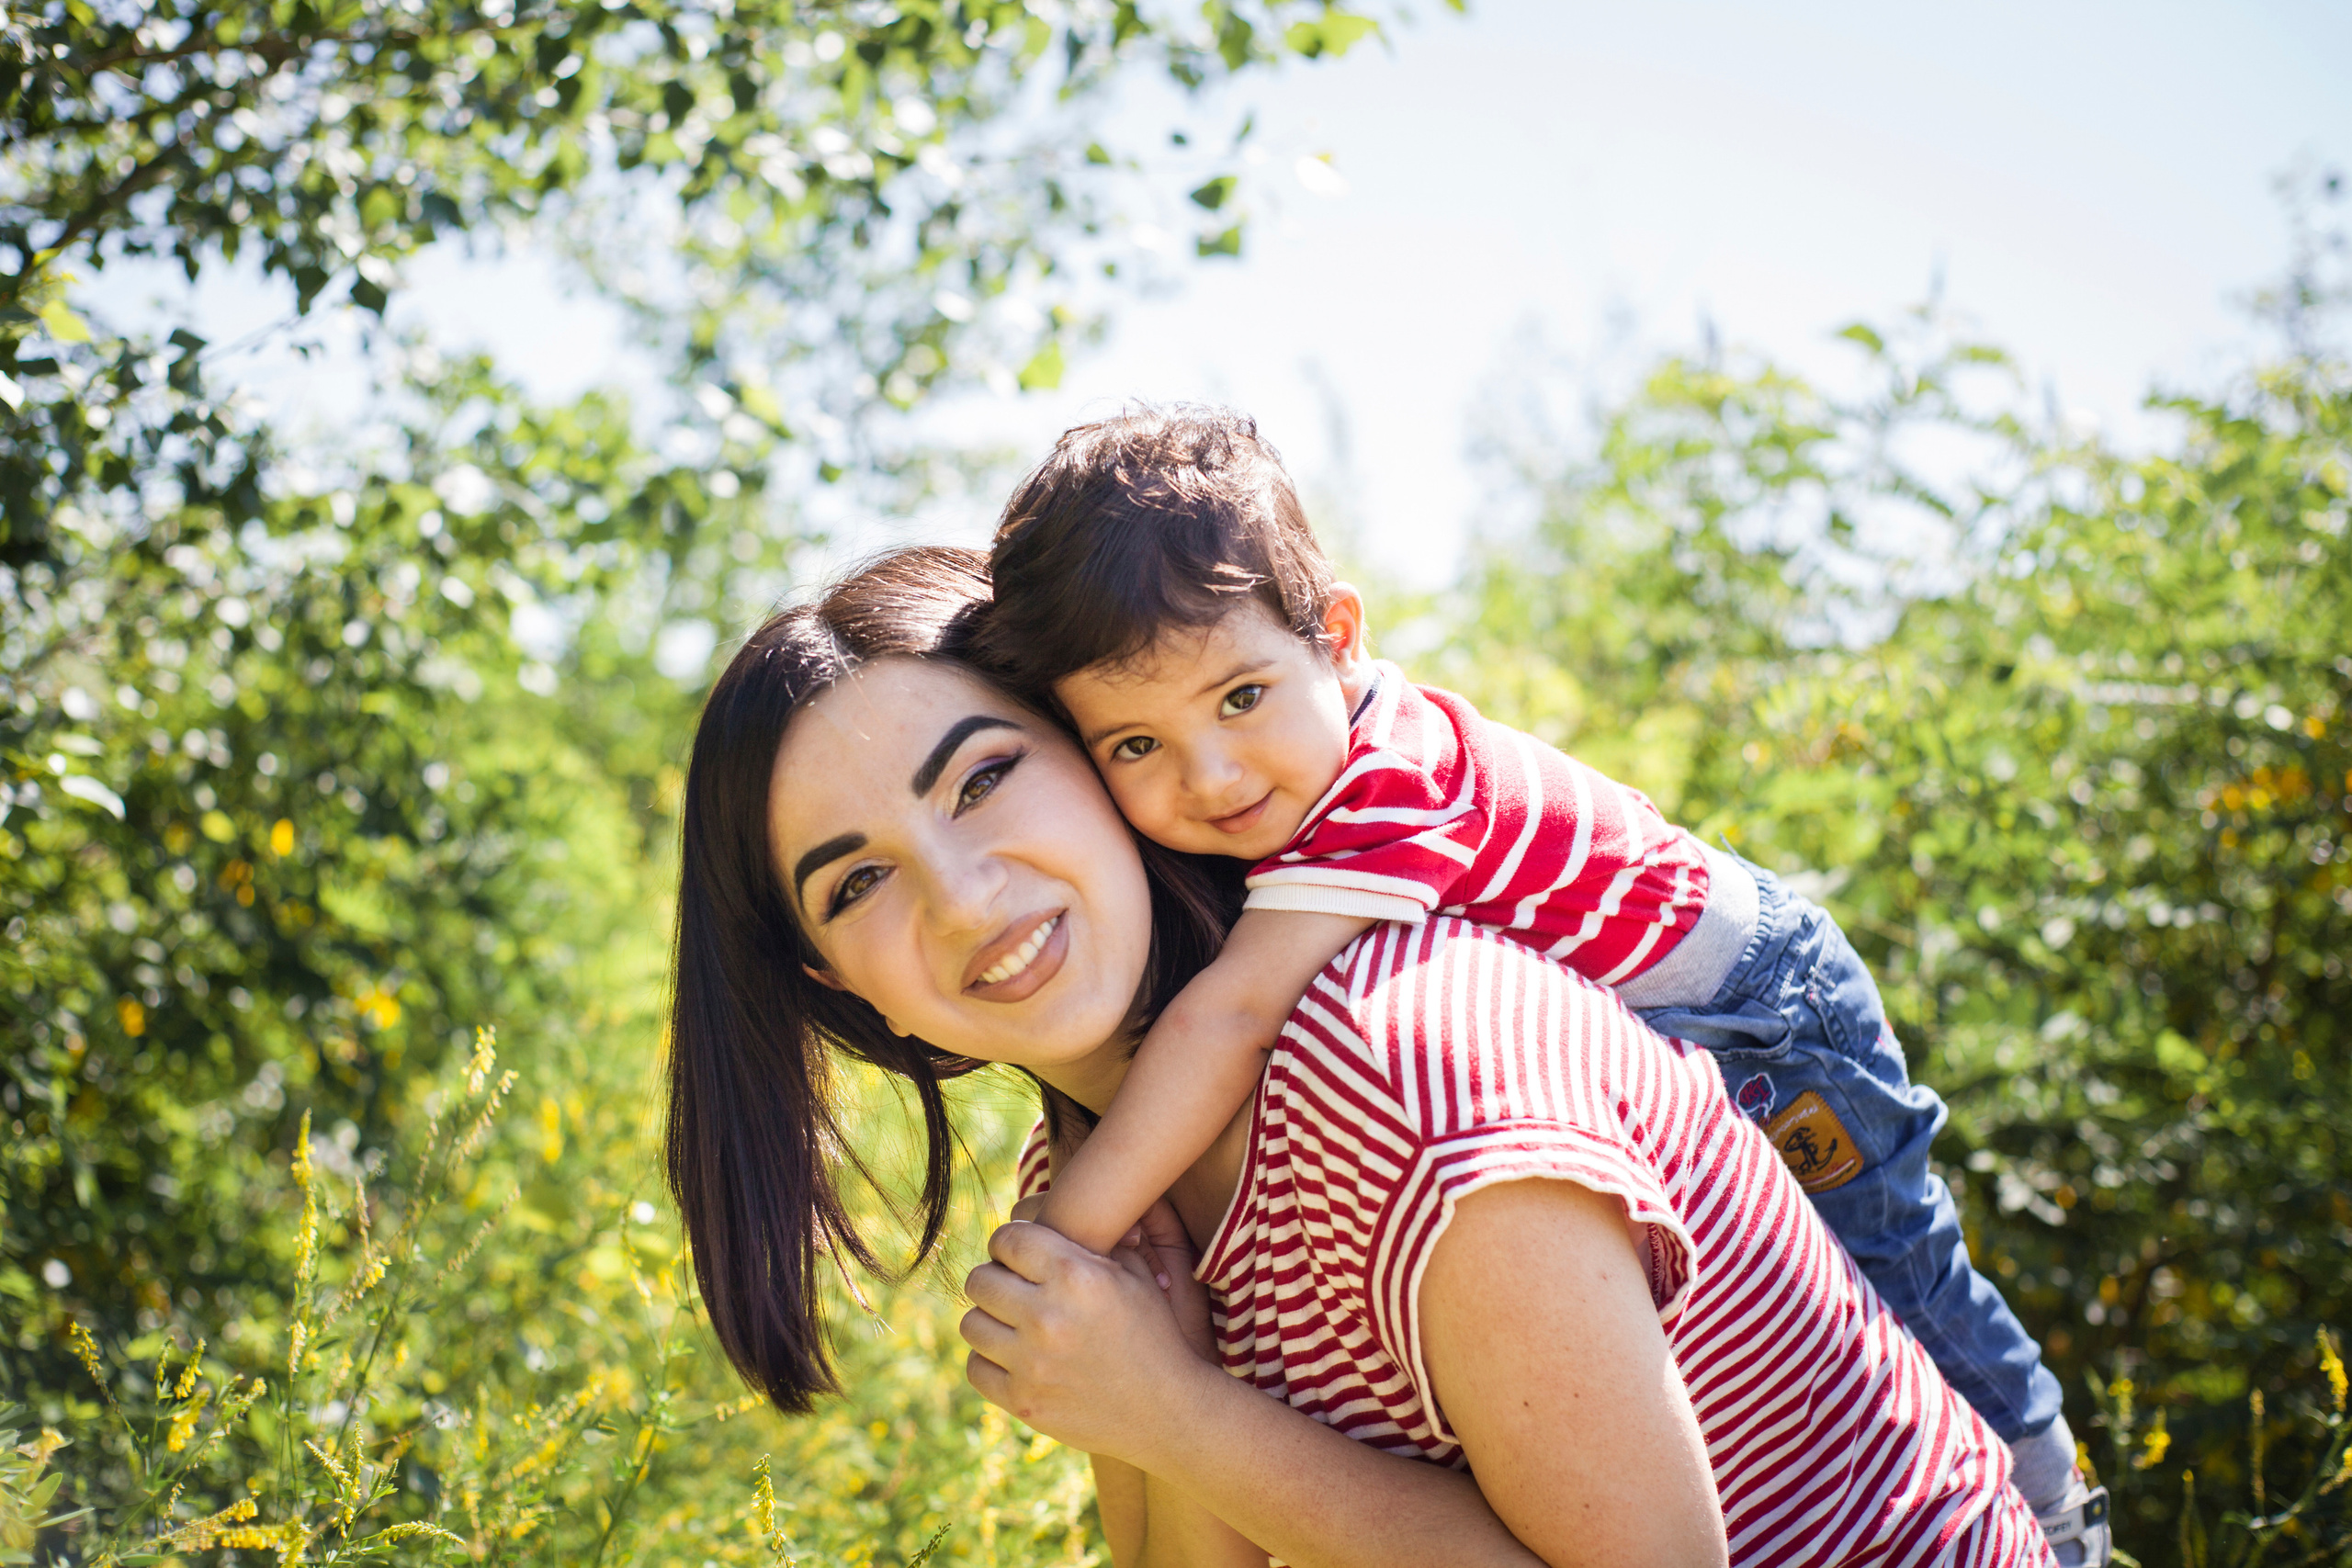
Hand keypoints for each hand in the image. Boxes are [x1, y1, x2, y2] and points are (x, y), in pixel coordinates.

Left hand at [960, 1219, 1217, 1465]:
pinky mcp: (1023, 1403)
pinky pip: (975, 1368)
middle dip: (996, 1279)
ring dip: (990, 1320)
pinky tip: (1016, 1358)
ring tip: (1015, 1324)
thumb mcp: (1134, 1274)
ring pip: (971, 1324)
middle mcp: (1048, 1317)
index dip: (1010, 1243)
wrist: (1169, 1411)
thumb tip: (1041, 1205)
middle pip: (979, 1280)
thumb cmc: (1153, 1333)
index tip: (1020, 1255)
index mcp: (1076, 1276)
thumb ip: (1088, 1237)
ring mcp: (1032, 1364)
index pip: (1006, 1238)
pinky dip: (990, 1361)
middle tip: (1015, 1290)